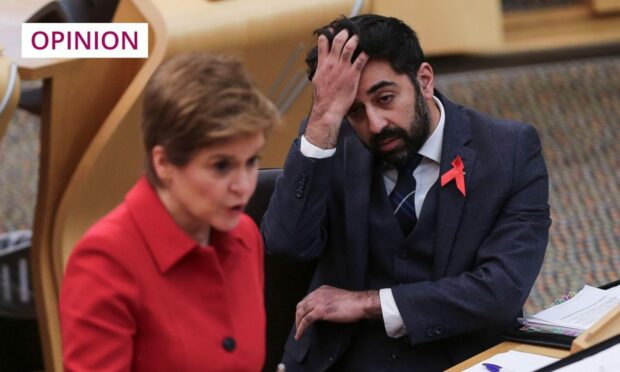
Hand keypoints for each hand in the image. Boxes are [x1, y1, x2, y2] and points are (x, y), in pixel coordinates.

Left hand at [294, 285, 379, 339]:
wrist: (359, 303)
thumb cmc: (353, 302)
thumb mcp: (336, 297)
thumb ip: (328, 301)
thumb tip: (324, 310)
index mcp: (321, 290)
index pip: (307, 299)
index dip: (303, 309)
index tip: (302, 317)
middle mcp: (317, 294)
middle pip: (301, 305)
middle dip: (298, 316)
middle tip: (298, 326)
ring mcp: (318, 302)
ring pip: (301, 313)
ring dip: (298, 324)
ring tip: (298, 333)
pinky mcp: (319, 311)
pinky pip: (306, 320)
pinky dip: (301, 328)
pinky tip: (300, 334)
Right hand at [304, 29, 368, 148]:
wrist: (328, 109)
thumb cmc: (323, 97)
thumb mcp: (317, 80)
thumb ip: (321, 69)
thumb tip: (321, 64)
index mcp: (323, 64)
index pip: (323, 44)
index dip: (328, 35)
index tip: (332, 31)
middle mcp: (332, 64)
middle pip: (338, 41)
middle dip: (344, 34)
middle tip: (348, 31)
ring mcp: (343, 68)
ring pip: (349, 47)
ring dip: (355, 40)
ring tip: (358, 37)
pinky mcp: (352, 75)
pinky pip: (361, 60)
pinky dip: (365, 53)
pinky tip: (369, 49)